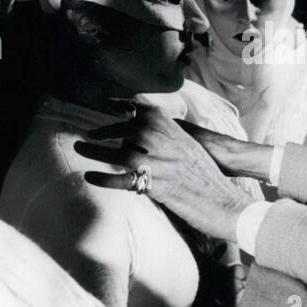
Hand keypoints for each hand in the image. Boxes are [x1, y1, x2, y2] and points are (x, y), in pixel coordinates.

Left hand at [76, 105, 253, 241]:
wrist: (226, 203)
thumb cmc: (211, 180)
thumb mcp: (194, 151)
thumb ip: (175, 140)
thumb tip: (157, 134)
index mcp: (179, 135)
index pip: (148, 112)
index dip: (126, 106)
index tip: (109, 103)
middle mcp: (170, 145)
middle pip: (131, 130)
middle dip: (106, 130)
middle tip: (88, 133)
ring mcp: (164, 165)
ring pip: (122, 153)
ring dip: (96, 151)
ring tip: (79, 149)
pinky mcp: (158, 186)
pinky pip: (125, 179)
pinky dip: (104, 177)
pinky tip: (90, 177)